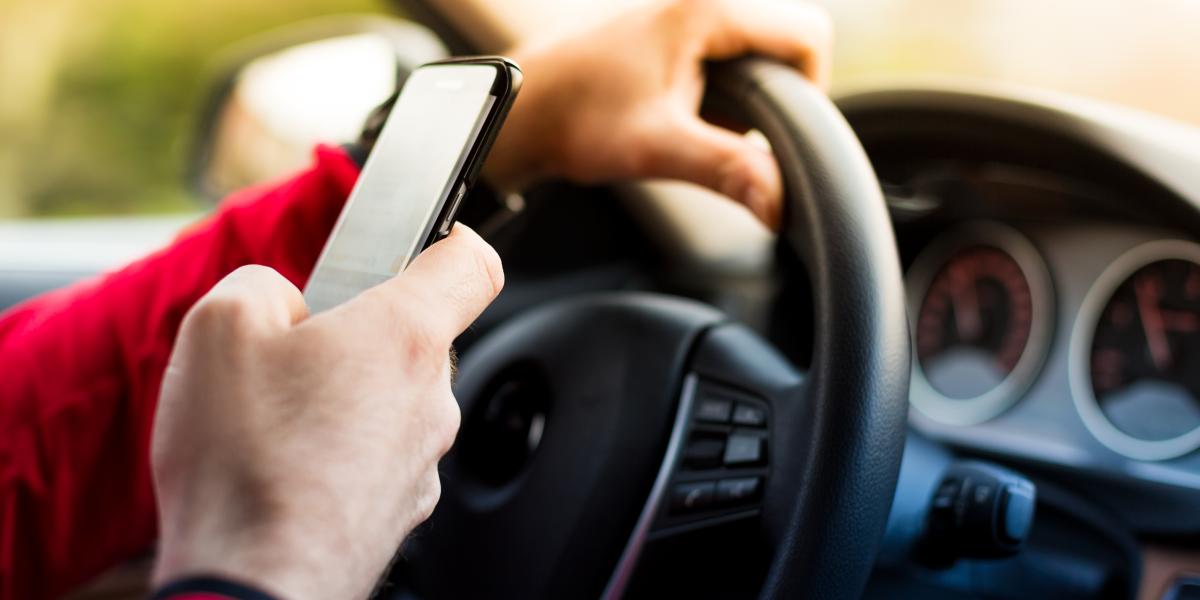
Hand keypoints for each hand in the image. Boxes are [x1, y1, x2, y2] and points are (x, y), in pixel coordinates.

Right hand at [151, 225, 503, 598]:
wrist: (252, 586)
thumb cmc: (245, 462)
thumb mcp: (220, 327)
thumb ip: (262, 284)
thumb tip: (282, 300)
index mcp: (403, 335)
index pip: (471, 264)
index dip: (449, 240)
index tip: (426, 241)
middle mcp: (431, 397)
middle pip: (411, 337)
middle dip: (354, 334)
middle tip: (290, 355)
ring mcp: (421, 459)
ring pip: (389, 399)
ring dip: (342, 397)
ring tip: (274, 423)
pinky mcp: (401, 509)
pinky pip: (376, 454)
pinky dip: (339, 451)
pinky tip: (284, 468)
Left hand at [483, 0, 832, 228]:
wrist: (523, 109)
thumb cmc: (578, 118)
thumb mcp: (659, 148)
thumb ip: (728, 171)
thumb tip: (781, 206)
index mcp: (706, 8)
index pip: (807, 36)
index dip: (808, 93)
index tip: (776, 136)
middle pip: (786, 43)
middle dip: (773, 98)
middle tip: (730, 135)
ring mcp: (685, 10)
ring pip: (757, 52)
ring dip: (744, 98)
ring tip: (696, 125)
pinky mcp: (672, 29)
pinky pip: (727, 55)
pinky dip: (720, 92)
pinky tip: (682, 116)